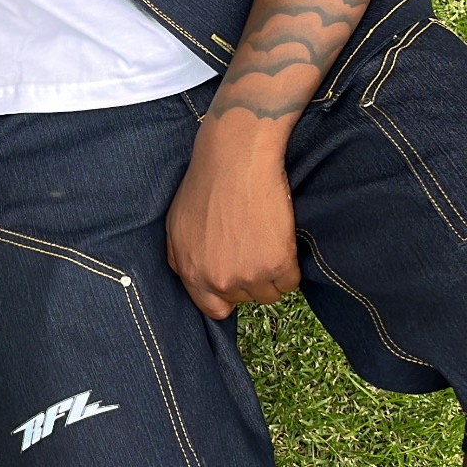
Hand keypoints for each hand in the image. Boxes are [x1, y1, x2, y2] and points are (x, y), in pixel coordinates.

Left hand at [166, 114, 300, 317]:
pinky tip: (281, 238)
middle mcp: (217, 279)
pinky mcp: (277, 264)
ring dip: (272, 273)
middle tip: (253, 245)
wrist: (237, 157)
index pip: (213, 309)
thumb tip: (191, 277)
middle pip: (245, 299)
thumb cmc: (206, 182)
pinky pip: (291, 282)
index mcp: (190, 271)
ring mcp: (248, 275)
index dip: (228, 295)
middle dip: (250, 278)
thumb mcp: (176, 223)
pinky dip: (291, 265)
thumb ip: (180, 257)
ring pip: (270, 293)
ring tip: (267, 239)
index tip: (237, 279)